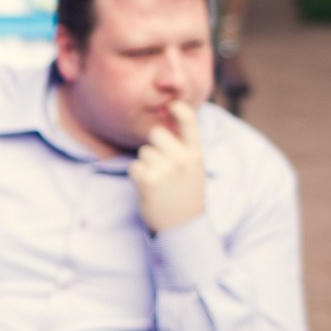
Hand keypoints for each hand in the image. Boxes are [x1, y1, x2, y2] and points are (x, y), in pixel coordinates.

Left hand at [130, 100, 205, 233]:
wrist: (183, 226)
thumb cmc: (186, 195)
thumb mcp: (195, 169)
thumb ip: (185, 148)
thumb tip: (172, 124)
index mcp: (196, 154)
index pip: (189, 123)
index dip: (179, 109)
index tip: (172, 104)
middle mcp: (182, 159)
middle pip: (156, 133)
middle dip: (154, 144)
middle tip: (161, 163)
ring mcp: (166, 170)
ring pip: (144, 152)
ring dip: (146, 164)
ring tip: (158, 181)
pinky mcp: (149, 181)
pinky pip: (135, 166)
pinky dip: (137, 176)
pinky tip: (148, 187)